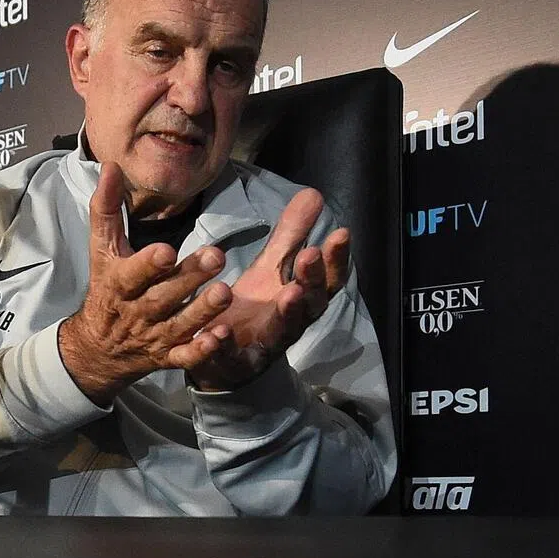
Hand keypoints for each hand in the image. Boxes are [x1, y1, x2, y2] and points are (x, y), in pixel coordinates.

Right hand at [58, 163, 233, 405]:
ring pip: (180, 325)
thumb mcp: (102, 249)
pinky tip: (222, 336)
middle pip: (163, 297)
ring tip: (226, 292)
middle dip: (188, 279)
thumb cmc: (106, 288)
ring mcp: (154, 336)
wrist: (97, 348)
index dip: (149, 264)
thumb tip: (111, 165)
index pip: (133, 274)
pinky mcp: (168, 356)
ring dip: (202, 311)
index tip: (168, 250)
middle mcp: (138, 311)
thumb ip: (106, 208)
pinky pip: (186, 357)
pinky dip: (202, 350)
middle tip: (217, 256)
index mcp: (120, 284)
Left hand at [189, 188, 349, 391]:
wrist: (220, 361)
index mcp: (301, 300)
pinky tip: (217, 331)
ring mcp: (263, 346)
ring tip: (289, 293)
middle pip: (310, 304)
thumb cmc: (253, 310)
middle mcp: (290, 324)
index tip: (341, 233)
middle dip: (312, 280)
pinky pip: (229, 355)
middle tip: (310, 255)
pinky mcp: (231, 363)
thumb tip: (314, 194)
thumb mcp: (270, 269)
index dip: (336, 260)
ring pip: (280, 332)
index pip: (327, 280)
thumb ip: (290, 236)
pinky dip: (223, 344)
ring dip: (287, 314)